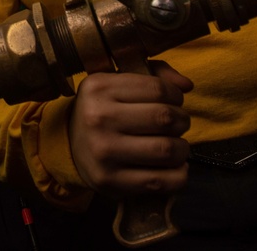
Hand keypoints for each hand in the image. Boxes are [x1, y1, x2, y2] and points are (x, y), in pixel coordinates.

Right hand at [68, 61, 192, 198]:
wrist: (69, 146)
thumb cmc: (104, 110)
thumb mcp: (119, 83)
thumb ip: (155, 75)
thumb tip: (186, 85)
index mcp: (99, 87)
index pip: (158, 88)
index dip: (176, 96)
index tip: (174, 102)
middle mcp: (98, 118)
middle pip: (165, 118)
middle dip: (182, 121)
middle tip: (178, 124)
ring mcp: (103, 152)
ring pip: (167, 149)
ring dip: (182, 148)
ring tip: (176, 146)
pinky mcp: (111, 181)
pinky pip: (161, 181)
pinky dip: (178, 175)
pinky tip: (174, 167)